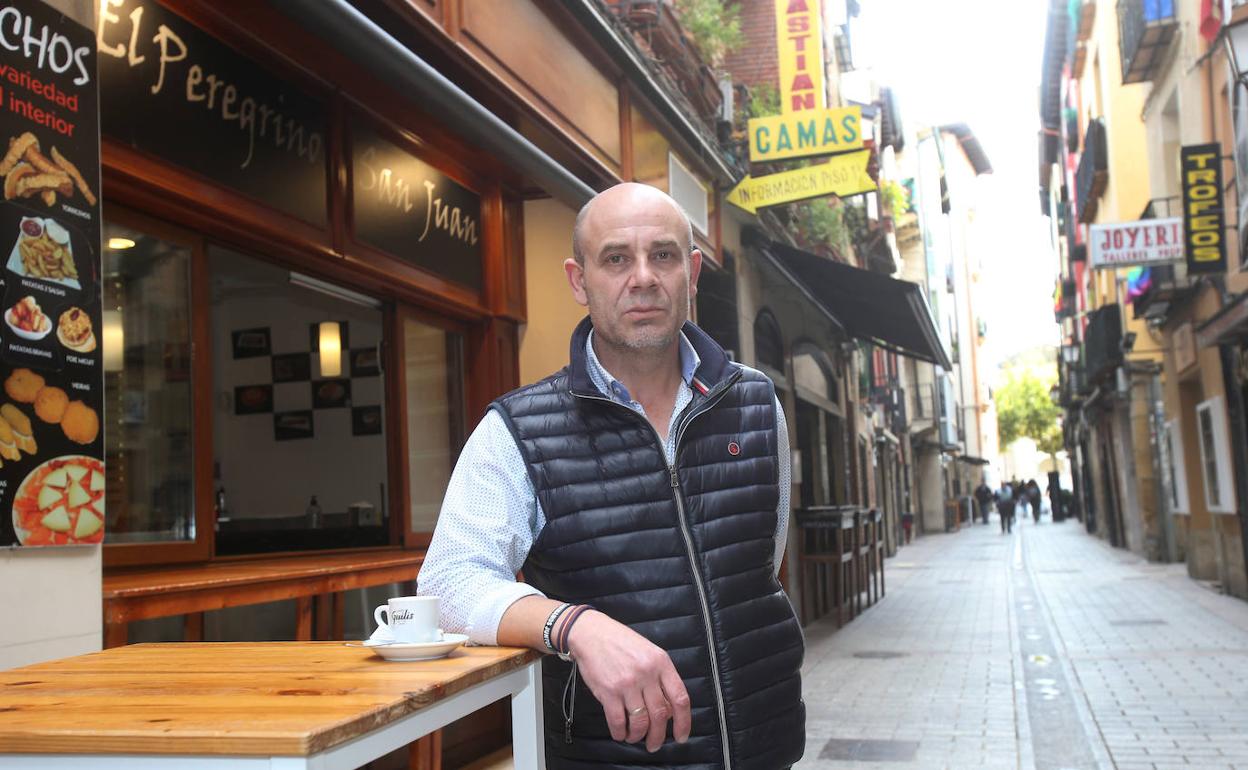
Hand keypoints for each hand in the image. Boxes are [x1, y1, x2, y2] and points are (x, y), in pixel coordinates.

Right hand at [566, 610, 690, 751]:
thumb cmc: (620, 642)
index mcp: (661, 662)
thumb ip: (661, 678)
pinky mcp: (608, 691)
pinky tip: (620, 733)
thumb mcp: (649, 652)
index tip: (681, 736)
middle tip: (654, 744)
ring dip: (638, 736)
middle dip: (658, 736)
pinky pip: (618, 721)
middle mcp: (647, 673)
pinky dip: (620, 733)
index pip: (680, 698)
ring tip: (635, 737)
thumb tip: (669, 709)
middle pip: (660, 715)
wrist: (591, 633)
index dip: (684, 722)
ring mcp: (627, 683)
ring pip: (640, 722)